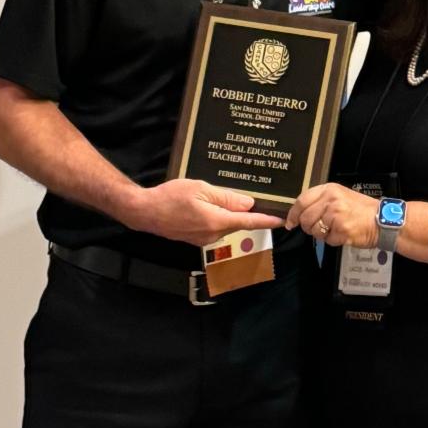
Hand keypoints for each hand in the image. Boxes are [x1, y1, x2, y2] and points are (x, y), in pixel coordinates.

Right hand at [119, 178, 283, 245]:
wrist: (145, 212)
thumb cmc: (171, 196)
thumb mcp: (200, 189)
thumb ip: (225, 197)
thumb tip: (248, 204)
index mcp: (216, 221)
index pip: (248, 222)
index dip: (266, 221)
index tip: (282, 220)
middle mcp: (213, 234)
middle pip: (238, 223)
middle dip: (251, 214)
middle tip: (263, 200)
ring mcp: (204, 238)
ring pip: (227, 224)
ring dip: (234, 215)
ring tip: (237, 200)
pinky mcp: (196, 238)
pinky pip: (216, 227)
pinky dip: (221, 217)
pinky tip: (216, 206)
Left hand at [286, 183, 379, 248]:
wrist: (382, 220)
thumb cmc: (361, 210)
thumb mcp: (340, 196)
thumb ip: (321, 201)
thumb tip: (299, 213)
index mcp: (329, 189)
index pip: (302, 200)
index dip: (293, 214)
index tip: (290, 222)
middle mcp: (331, 200)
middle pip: (305, 218)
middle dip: (309, 227)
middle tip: (319, 228)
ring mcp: (336, 215)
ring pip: (314, 231)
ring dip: (322, 235)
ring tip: (336, 229)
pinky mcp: (341, 230)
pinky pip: (327, 240)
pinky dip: (334, 241)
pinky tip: (343, 234)